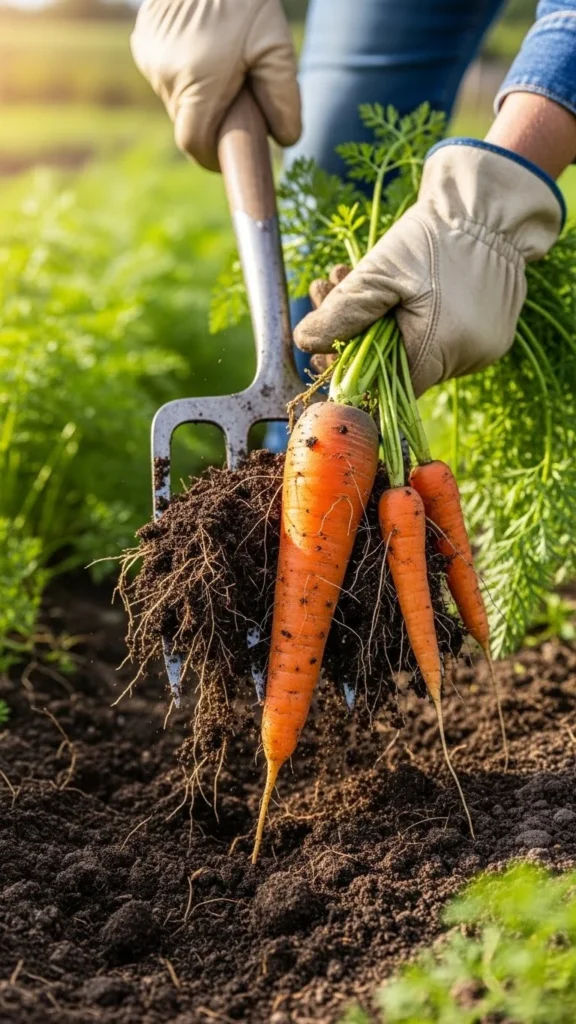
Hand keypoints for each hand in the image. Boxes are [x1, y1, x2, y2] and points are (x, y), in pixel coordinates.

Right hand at [131, 0, 300, 170]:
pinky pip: (164, 77)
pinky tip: (203, 52)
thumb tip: (286, 140)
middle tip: (237, 105)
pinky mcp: (141, 43)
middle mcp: (165, 76)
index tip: (228, 157)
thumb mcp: (276, 45)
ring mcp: (149, 59)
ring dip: (198, 99)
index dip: (212, 157)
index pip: (195, 145)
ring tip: (223, 70)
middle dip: (211, 124)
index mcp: (196, 83)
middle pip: (187, 124)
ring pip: (175, 101)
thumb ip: (284, 98)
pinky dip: (184, 76)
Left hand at [294, 141, 563, 395]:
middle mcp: (468, 359)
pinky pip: (442, 338)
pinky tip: (393, 286)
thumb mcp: (380, 272)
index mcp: (441, 352)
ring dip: (380, 321)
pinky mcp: (492, 332)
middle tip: (325, 289)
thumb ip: (342, 313)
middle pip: (397, 367)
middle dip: (356, 333)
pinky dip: (414, 319)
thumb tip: (305, 344)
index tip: (323, 344)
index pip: (384, 386)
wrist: (492, 204)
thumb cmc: (435, 236)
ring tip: (348, 273)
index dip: (349, 367)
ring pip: (417, 350)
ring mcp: (484, 347)